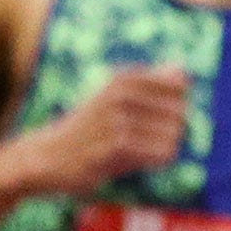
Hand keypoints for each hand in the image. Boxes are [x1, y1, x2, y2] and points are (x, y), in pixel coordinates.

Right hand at [15, 64, 192, 197]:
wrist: (47, 156)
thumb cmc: (88, 128)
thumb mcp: (114, 98)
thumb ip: (150, 82)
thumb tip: (182, 69)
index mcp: (123, 79)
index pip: (179, 84)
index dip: (177, 104)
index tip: (159, 117)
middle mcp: (121, 94)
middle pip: (180, 110)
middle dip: (175, 128)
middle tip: (152, 139)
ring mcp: (117, 120)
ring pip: (173, 133)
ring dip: (167, 147)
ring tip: (147, 152)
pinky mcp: (115, 147)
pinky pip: (160, 153)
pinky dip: (159, 160)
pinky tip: (146, 161)